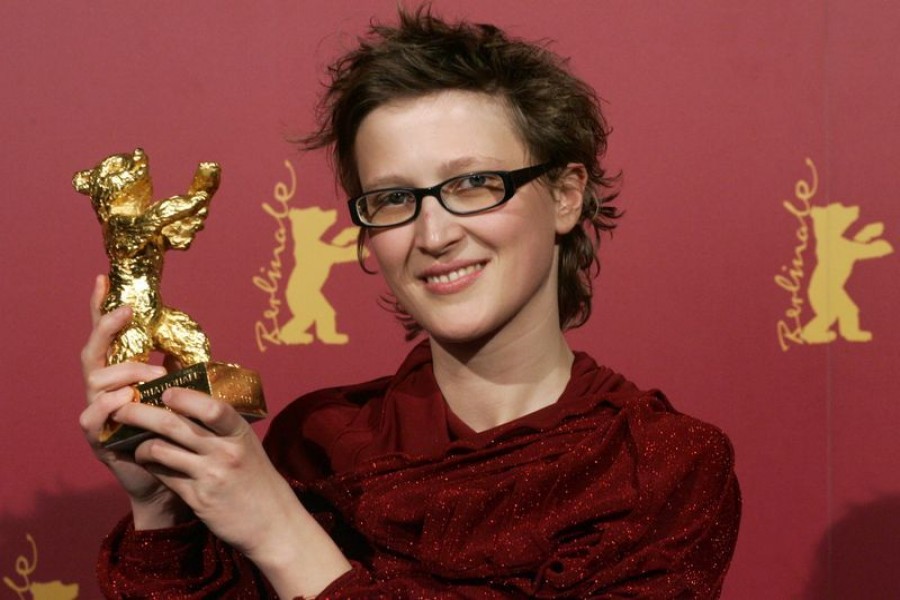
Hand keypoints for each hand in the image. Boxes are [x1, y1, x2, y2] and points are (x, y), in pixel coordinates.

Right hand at [79, 275, 187, 527]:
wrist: (172, 478)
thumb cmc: (178, 431)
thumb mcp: (182, 392)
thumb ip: (182, 365)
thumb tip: (198, 339)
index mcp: (121, 373)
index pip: (107, 336)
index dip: (101, 307)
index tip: (104, 279)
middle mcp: (103, 389)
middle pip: (93, 351)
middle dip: (109, 329)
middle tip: (130, 315)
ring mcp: (96, 412)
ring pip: (96, 379)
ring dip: (127, 372)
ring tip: (156, 376)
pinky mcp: (97, 437)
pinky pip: (92, 415)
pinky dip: (109, 406)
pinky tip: (127, 401)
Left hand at [117, 388, 352, 596]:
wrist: (273, 522)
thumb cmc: (258, 479)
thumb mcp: (248, 446)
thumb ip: (224, 428)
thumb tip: (191, 403)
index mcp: (240, 433)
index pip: (211, 407)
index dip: (184, 396)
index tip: (165, 390)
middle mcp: (225, 451)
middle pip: (173, 425)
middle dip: (140, 413)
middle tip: (122, 408)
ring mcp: (210, 476)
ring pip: (159, 450)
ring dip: (140, 444)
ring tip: (135, 442)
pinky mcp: (197, 498)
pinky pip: (163, 475)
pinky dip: (151, 465)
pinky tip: (148, 462)